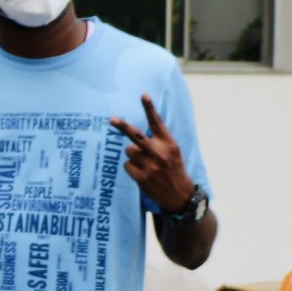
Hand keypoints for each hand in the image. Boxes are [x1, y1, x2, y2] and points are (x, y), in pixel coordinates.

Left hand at [112, 94, 197, 211]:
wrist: (180, 196)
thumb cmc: (174, 170)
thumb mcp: (173, 152)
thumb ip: (159, 141)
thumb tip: (137, 133)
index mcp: (169, 144)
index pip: (157, 123)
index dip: (149, 108)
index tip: (143, 94)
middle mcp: (159, 153)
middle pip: (136, 136)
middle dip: (123, 127)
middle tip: (112, 119)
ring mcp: (150, 166)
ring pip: (129, 151)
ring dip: (133, 156)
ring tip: (145, 164)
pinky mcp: (142, 178)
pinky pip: (126, 165)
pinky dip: (131, 168)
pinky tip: (142, 174)